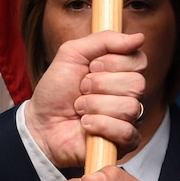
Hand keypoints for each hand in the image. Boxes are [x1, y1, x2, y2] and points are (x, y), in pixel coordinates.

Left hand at [29, 32, 147, 166]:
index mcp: (121, 72)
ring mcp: (128, 120)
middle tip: (82, 89)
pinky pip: (127, 131)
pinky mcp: (124, 143)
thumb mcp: (73, 53)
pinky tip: (85, 124)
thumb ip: (105, 40)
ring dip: (95, 105)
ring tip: (79, 108)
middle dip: (100, 84)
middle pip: (137, 83)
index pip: (139, 60)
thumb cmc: (56, 90)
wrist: (40, 121)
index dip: (113, 62)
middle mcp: (129, 95)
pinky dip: (100, 125)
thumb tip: (139, 37)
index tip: (90, 67)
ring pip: (129, 107)